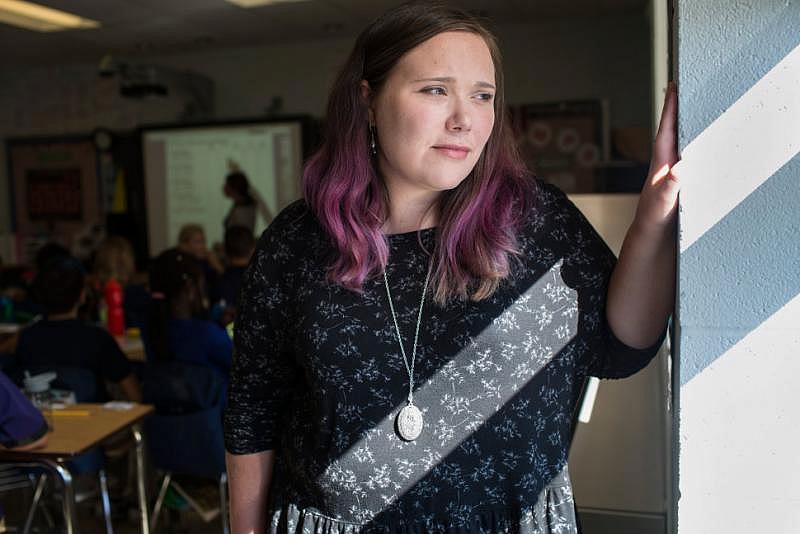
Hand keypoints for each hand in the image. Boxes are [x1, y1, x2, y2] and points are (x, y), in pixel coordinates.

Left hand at [634, 82, 679, 235]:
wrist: (651, 234)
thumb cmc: (655, 217)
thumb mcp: (665, 201)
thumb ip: (672, 184)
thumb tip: (680, 167)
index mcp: (661, 162)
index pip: (666, 130)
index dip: (670, 108)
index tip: (673, 86)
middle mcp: (666, 162)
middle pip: (673, 129)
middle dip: (677, 108)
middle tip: (681, 85)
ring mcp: (671, 170)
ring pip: (680, 140)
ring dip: (685, 123)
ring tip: (691, 103)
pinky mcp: (678, 179)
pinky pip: (687, 154)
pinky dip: (692, 142)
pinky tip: (699, 138)